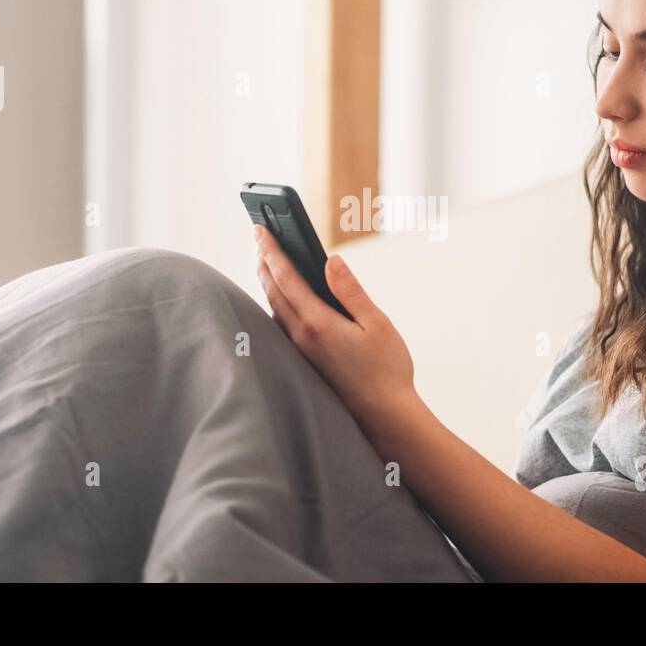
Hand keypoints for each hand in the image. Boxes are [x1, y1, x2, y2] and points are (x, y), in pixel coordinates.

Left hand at [253, 223, 424, 433]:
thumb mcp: (376, 323)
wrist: (383, 416)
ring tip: (267, 261)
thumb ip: (351, 290)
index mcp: (317, 322)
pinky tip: (283, 297)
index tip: (260, 229)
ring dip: (267, 281)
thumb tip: (330, 260)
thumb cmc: (386, 370)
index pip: (285, 277)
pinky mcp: (305, 360)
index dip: (271, 250)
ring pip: (274, 307)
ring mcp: (300, 350)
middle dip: (263, 261)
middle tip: (259, 237)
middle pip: (272, 290)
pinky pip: (281, 323)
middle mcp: (301, 336)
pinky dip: (276, 301)